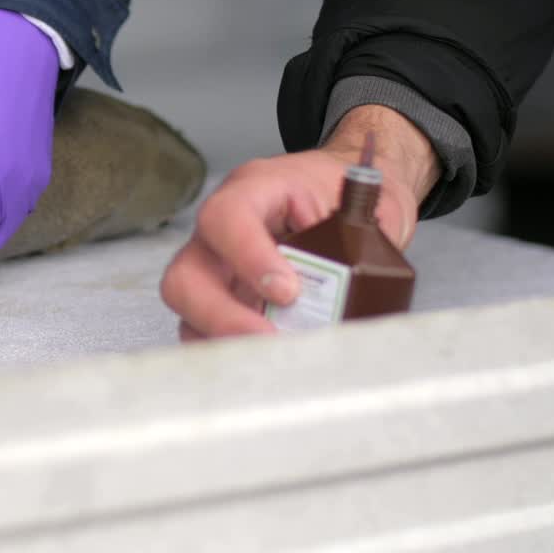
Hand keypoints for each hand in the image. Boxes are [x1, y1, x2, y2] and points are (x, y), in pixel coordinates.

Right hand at [160, 105, 438, 340]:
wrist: (349, 200)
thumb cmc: (350, 198)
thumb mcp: (368, 209)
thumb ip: (360, 247)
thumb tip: (356, 301)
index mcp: (256, 190)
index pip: (227, 217)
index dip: (247, 257)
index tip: (287, 293)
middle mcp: (221, 233)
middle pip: (185, 276)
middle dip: (221, 317)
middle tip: (270, 340)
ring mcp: (215, 272)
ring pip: (189, 314)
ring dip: (227, 342)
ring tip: (277, 359)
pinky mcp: (223, 304)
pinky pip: (207, 335)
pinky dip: (235, 354)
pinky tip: (272, 363)